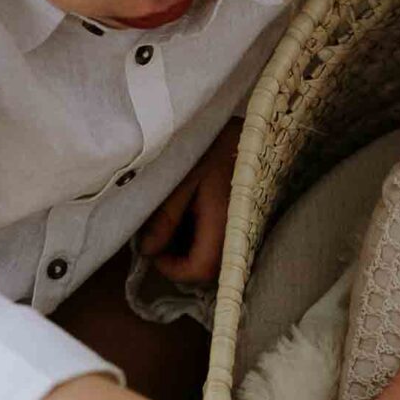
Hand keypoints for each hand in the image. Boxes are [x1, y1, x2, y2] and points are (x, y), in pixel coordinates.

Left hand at [138, 119, 241, 286]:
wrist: (252, 130)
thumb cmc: (214, 149)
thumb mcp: (181, 180)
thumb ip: (164, 218)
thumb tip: (147, 251)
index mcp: (224, 225)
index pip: (199, 269)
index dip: (172, 269)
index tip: (153, 250)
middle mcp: (240, 235)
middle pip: (209, 269)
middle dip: (179, 259)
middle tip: (159, 235)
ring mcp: (248, 231)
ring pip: (217, 258)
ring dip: (191, 248)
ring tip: (175, 221)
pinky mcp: (249, 224)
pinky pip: (224, 244)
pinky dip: (203, 237)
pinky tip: (193, 215)